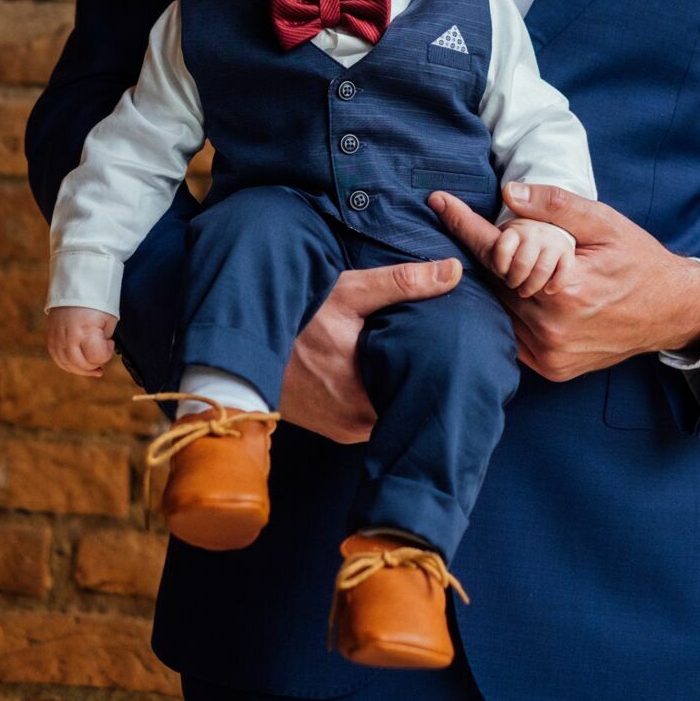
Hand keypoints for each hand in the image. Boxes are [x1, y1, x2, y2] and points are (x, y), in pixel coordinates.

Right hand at [47, 305, 117, 377]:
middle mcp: (69, 337)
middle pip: (81, 364)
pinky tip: (78, 364)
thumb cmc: (97, 299)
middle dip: (95, 364)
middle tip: (103, 355)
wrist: (76, 282)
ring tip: (93, 367)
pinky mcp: (51, 336)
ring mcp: (57, 338)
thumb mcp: (109, 318)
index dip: (107, 354)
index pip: (96, 356)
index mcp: (86, 330)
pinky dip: (68, 364)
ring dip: (81, 369)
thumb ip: (104, 339)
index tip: (110, 342)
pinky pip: (57, 358)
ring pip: (67, 365)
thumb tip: (100, 352)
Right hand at [279, 258, 462, 442]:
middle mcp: (354, 422)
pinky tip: (386, 378)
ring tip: (419, 367)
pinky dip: (377, 401)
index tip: (460, 360)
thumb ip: (402, 282)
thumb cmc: (296, 320)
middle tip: (446, 359)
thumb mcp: (349, 293)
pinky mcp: (331, 430)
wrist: (240, 354)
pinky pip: (367, 419)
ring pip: (388, 416)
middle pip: (405, 408)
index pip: (421, 397)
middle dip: (423, 386)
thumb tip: (453, 270)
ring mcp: (342, 430)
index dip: (442, 378)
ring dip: (398, 395)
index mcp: (364, 394)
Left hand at [429, 183, 699, 382]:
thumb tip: (507, 194)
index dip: (464, 224)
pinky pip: (512, 335)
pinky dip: (508, 310)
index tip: (439, 201)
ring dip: (494, 283)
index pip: (497, 252)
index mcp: (564, 288)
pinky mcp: (551, 369)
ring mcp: (550, 354)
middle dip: (483, 252)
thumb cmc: (637, 260)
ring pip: (499, 310)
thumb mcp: (604, 222)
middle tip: (473, 225)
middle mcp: (552, 327)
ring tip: (500, 258)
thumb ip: (555, 206)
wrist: (671, 312)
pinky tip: (514, 289)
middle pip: (493, 282)